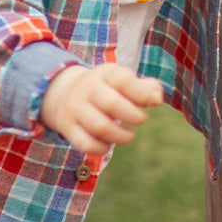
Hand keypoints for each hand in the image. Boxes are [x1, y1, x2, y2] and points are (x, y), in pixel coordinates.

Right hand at [40, 64, 162, 155]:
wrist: (64, 93)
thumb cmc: (106, 89)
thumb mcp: (123, 80)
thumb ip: (146, 87)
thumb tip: (156, 99)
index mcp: (104, 74)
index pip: (123, 80)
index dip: (142, 94)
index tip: (151, 102)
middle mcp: (86, 89)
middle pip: (112, 104)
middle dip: (134, 116)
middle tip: (140, 119)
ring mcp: (75, 109)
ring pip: (99, 126)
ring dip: (121, 136)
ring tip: (128, 135)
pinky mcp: (68, 128)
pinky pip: (86, 144)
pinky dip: (102, 148)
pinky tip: (108, 144)